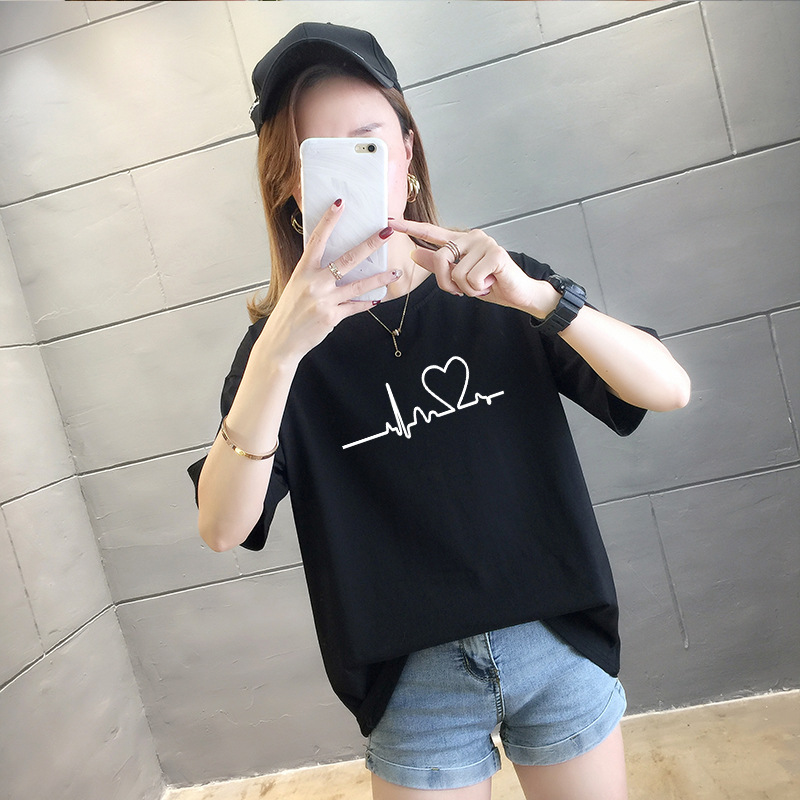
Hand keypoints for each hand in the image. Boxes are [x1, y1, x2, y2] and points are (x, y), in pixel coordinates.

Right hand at [262, 200, 400, 362]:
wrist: (281, 342)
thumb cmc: (288, 313)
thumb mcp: (296, 287)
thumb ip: (313, 274)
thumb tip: (332, 263)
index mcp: (303, 271)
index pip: (317, 240)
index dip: (329, 221)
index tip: (340, 204)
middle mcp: (314, 283)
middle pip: (347, 259)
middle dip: (370, 244)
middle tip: (386, 231)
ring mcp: (324, 300)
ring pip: (358, 285)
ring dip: (379, 278)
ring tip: (395, 271)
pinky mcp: (332, 317)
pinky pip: (355, 307)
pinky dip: (367, 302)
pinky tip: (379, 297)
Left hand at [389, 219, 558, 316]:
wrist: (518, 294)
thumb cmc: (489, 284)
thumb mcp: (459, 277)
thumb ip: (438, 265)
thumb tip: (415, 254)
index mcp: (462, 241)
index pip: (432, 232)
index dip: (411, 228)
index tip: (391, 222)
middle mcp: (472, 237)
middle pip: (441, 259)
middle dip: (446, 283)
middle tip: (461, 291)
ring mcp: (485, 243)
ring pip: (456, 273)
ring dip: (467, 289)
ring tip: (482, 284)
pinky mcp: (495, 254)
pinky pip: (471, 278)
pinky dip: (478, 289)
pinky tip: (490, 283)